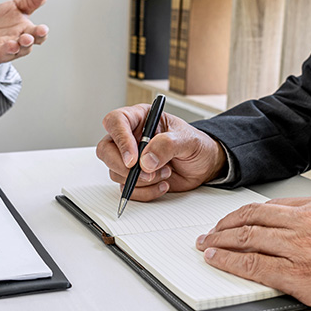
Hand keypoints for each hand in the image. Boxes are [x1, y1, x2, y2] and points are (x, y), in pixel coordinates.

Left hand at [0, 0, 50, 68]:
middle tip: (27, 38)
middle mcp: (15, 45)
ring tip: (11, 45)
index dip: (41, 34)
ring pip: (6, 53)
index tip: (43, 29)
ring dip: (9, 49)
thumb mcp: (18, 7)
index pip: (37, 36)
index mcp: (25, 33)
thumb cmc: (2, 23)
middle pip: (24, 47)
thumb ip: (33, 0)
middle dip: (26, 43)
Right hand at [95, 105, 226, 200]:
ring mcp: (129, 159)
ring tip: (165, 173)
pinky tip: (162, 184)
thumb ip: (167, 145)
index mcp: (140, 118)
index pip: (116, 121)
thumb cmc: (196, 145)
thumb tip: (146, 161)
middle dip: (123, 166)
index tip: (133, 159)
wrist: (204, 165)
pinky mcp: (133, 178)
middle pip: (106, 150)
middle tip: (147, 173)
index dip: (120, 140)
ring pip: (115, 172)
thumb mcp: (188, 139)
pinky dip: (145, 192)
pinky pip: (127, 189)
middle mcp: (130, 137)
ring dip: (141, 180)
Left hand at [195, 195, 310, 310]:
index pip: (271, 206)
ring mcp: (303, 249)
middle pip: (252, 218)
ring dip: (220, 242)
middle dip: (224, 225)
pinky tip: (216, 260)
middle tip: (209, 232)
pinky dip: (228, 262)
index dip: (245, 214)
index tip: (233, 220)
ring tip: (206, 246)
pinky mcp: (302, 278)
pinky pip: (253, 266)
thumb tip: (306, 236)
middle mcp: (309, 223)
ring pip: (247, 239)